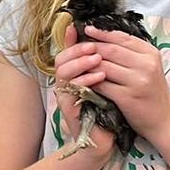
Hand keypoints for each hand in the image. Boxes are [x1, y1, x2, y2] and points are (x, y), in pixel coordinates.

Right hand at [53, 25, 115, 156]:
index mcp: (73, 75)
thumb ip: (104, 63)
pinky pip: (72, 90)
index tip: (87, 29)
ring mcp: (66, 96)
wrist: (104, 140)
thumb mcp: (107, 82)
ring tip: (98, 59)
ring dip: (81, 63)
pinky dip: (85, 81)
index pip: (66, 51)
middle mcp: (66, 84)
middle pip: (61, 58)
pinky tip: (100, 77)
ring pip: (63, 72)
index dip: (73, 40)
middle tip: (94, 46)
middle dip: (78, 49)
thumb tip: (107, 41)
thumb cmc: (106, 110)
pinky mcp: (69, 110)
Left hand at [82, 25, 169, 136]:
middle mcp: (146, 65)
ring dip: (87, 64)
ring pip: (103, 66)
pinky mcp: (127, 97)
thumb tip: (104, 38)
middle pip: (111, 50)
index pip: (122, 37)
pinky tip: (82, 79)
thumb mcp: (148, 67)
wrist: (164, 120)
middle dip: (91, 46)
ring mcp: (137, 81)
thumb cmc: (153, 92)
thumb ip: (131, 53)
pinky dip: (89, 81)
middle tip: (77, 46)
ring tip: (77, 62)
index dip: (102, 32)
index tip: (88, 28)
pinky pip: (102, 85)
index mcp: (151, 53)